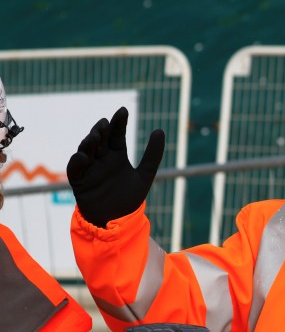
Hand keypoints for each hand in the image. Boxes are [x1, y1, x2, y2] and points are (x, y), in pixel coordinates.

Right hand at [67, 107, 164, 227]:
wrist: (116, 221)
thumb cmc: (128, 198)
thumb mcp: (145, 175)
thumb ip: (152, 155)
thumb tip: (160, 130)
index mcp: (116, 156)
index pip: (116, 135)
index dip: (119, 123)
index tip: (123, 110)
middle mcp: (101, 159)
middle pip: (99, 139)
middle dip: (101, 130)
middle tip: (105, 123)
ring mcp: (90, 169)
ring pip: (86, 150)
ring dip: (89, 142)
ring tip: (95, 136)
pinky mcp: (79, 181)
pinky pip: (76, 169)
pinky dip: (78, 161)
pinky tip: (84, 156)